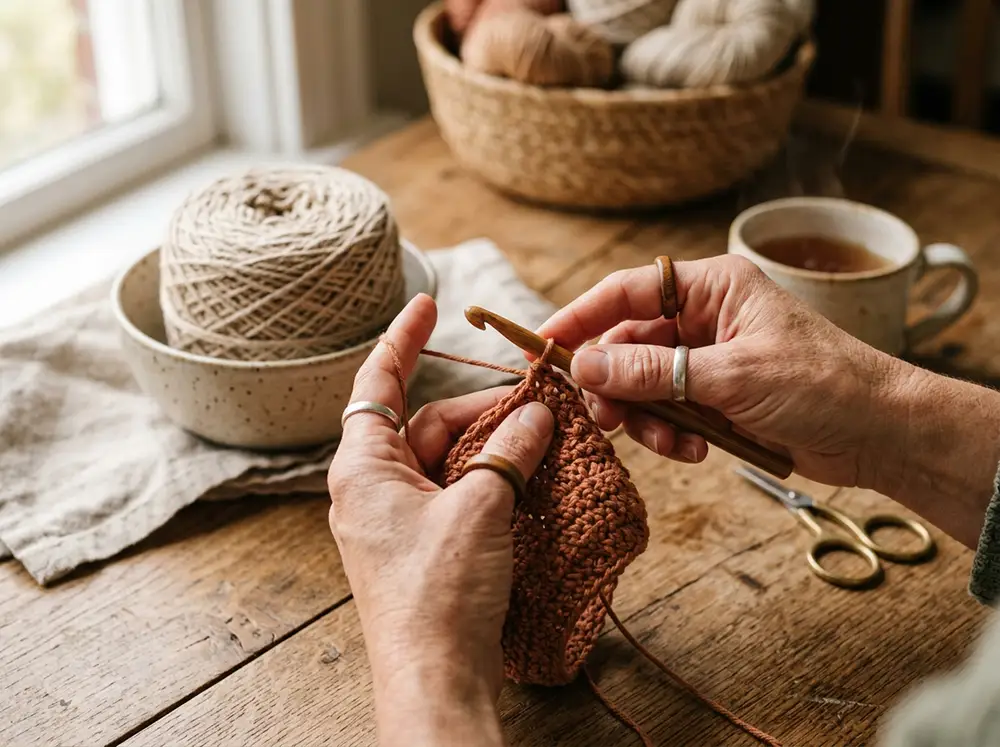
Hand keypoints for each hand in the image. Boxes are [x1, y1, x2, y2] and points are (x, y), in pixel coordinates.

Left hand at [327, 293, 553, 746]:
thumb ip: (508, 450)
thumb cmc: (439, 592)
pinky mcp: (426, 545)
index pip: (379, 383)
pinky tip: (532, 477)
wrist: (437, 679)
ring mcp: (400, 518)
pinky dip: (493, 480)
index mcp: (363, 467)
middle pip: (430, 422)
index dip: (403, 338)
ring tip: (545, 440)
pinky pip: (460, 492)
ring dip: (495, 447)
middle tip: (539, 404)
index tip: (426, 302)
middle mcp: (374, 487)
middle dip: (483, 409)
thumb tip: (537, 411)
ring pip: (451, 459)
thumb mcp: (480, 507)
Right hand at [536, 255, 903, 488]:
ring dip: (646, 418)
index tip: (543, 344)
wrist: (880, 433)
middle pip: (626, 343)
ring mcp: (707, 359)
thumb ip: (653, 370)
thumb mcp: (732, 376)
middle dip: (615, 384)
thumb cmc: (822, 385)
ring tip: (673, 443)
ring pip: (642, 384)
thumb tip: (585, 365)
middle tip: (605, 419)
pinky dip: (671, 433)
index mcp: (711, 287)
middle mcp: (703, 317)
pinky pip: (666, 411)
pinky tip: (698, 449)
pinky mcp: (713, 397)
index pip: (626, 291)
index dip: (580, 316)